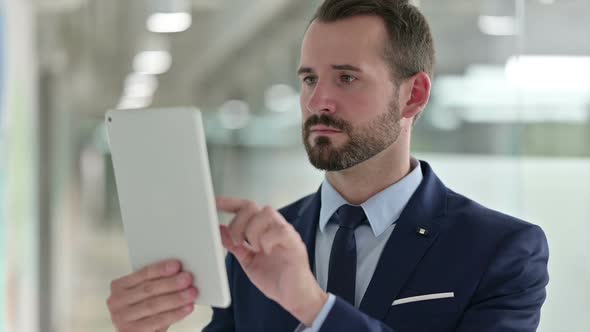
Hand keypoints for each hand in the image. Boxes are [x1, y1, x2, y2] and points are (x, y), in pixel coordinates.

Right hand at [107, 260, 197, 331]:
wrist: (140, 330)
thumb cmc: (144, 308)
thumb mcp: (145, 293)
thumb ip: (157, 282)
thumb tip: (180, 272)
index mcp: (119, 285)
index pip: (142, 274)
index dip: (160, 269)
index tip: (177, 265)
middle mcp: (117, 301)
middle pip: (148, 289)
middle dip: (171, 283)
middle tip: (187, 278)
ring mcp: (122, 318)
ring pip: (153, 305)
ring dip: (176, 298)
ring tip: (191, 292)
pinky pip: (157, 321)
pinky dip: (175, 314)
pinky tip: (187, 308)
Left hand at [217, 197, 327, 325]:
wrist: (294, 296)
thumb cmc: (276, 279)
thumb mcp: (248, 261)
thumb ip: (235, 245)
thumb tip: (220, 231)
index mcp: (262, 229)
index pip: (245, 208)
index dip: (229, 203)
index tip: (215, 204)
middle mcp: (274, 227)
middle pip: (252, 206)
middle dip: (238, 222)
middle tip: (237, 241)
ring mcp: (285, 233)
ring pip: (266, 213)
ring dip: (253, 230)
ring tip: (254, 248)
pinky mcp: (294, 242)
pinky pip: (280, 230)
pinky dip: (267, 240)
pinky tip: (266, 251)